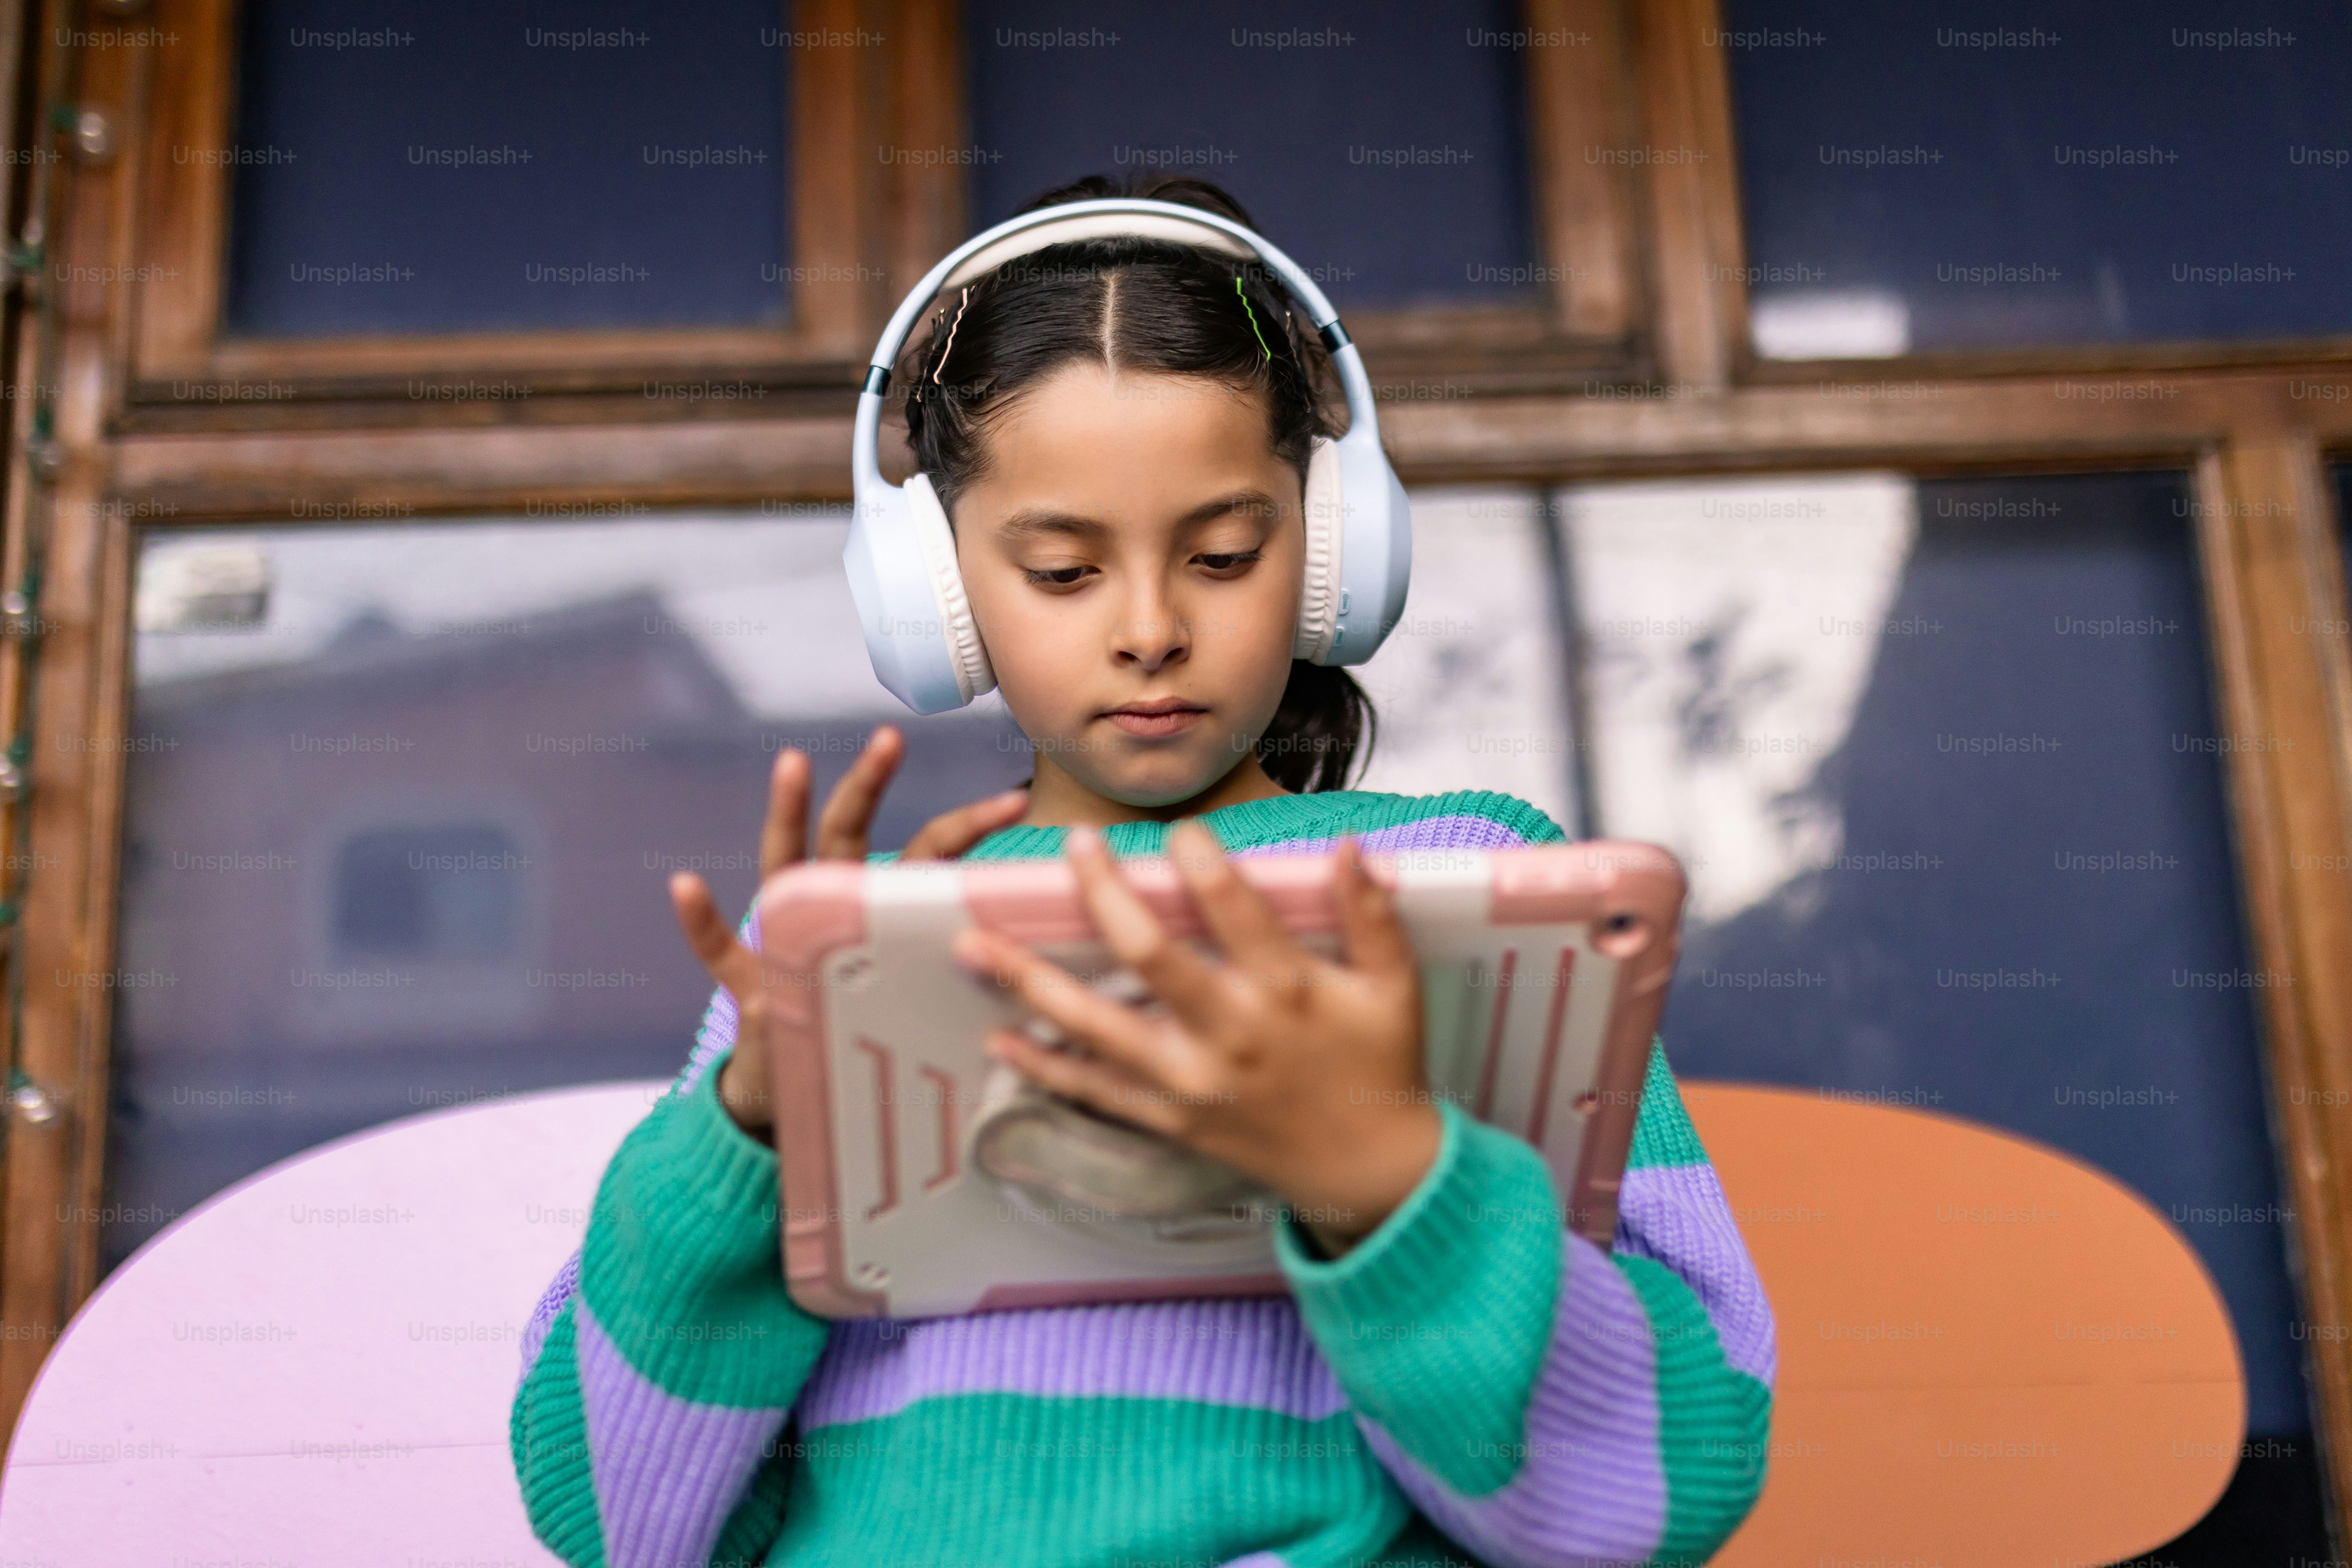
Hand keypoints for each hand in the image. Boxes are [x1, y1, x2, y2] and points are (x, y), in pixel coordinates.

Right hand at [671, 725, 1029, 1139]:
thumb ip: (948, 977)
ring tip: (795, 761)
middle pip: (848, 832)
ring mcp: (781, 939)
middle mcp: (826, 908)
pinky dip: (700, 920)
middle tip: (891, 737)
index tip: (1009, 801)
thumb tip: (1024, 961)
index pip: (920, 855)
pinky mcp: (747, 985)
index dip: (965, 828)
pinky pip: (717, 949)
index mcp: (877, 911)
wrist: (795, 1092)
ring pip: (785, 864)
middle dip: (869, 783)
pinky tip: (685, 886)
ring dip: (787, 812)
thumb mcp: (914, 1005)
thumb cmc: (860, 1038)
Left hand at [950, 819, 1440, 1255]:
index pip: (1236, 910)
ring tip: (976, 947)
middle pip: (1151, 956)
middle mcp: (1231, 1033)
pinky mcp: (1172, 1119)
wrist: (1368, 1170)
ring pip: (1099, 1027)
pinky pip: (1097, 1091)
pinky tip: (1000, 1039)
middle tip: (1074, 845)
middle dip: (1104, 896)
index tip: (1179, 829)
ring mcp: (1193, 1081)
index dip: (1203, 863)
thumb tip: (1350, 845)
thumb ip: (1370, 913)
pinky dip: (1045, 1066)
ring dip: (1033, 984)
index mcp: (1288, 991)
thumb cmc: (1380, 1065)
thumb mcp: (1394, 985)